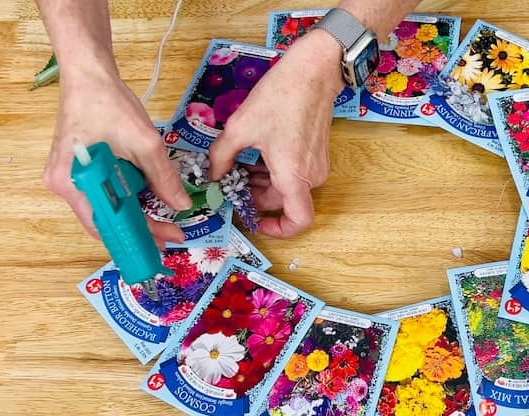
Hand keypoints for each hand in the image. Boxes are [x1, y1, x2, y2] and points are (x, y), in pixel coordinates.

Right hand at [43, 66, 191, 247]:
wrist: (89, 74)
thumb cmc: (110, 104)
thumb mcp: (145, 144)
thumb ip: (163, 178)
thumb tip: (181, 206)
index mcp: (73, 183)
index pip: (108, 225)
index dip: (141, 235)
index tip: (169, 237)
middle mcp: (64, 186)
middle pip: (105, 221)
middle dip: (139, 228)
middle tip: (169, 233)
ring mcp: (67, 178)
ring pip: (104, 209)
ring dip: (133, 214)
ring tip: (161, 218)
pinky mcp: (75, 169)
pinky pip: (101, 193)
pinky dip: (124, 199)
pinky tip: (145, 200)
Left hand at [209, 30, 343, 237]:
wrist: (313, 71)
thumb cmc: (281, 96)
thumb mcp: (240, 128)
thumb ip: (221, 158)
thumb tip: (212, 176)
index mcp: (293, 176)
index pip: (298, 221)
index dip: (278, 230)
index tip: (256, 222)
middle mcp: (310, 176)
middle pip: (282, 202)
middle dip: (255, 196)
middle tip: (231, 182)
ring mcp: (316, 166)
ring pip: (285, 188)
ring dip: (261, 182)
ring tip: (239, 163)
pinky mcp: (316, 155)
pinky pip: (293, 174)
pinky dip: (273, 171)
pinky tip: (255, 153)